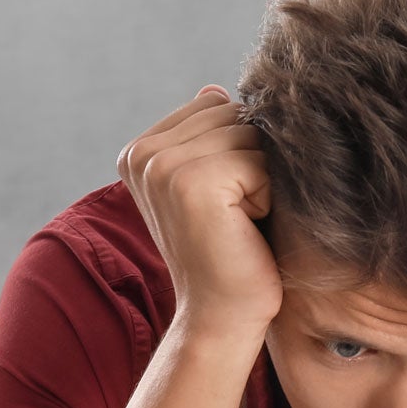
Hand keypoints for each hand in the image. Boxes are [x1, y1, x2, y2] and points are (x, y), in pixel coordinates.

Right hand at [119, 86, 282, 343]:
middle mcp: (143, 153)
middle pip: (234, 114)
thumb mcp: (213, 188)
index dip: (238, 150)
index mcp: (139, 151)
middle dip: (252, 160)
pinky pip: (259, 160)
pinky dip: (267, 195)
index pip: (215, 106)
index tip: (222, 202)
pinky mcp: (192, 181)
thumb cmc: (229, 255)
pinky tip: (245, 228)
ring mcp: (163, 165)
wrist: (221, 319)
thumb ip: (209, 138)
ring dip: (262, 178)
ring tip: (240, 221)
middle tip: (235, 216)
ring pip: (249, 133)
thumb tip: (215, 88)